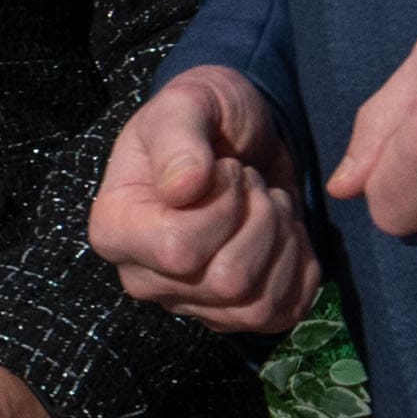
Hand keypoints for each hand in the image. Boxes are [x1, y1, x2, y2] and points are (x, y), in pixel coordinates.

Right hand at [93, 65, 317, 333]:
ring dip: (281, 243)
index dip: (222, 205)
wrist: (236, 137)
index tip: (224, 168)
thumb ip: (178, 138)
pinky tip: (286, 233)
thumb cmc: (204, 117)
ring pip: (257, 305)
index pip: (178, 249)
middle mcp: (145, 279)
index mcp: (116, 229)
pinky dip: (300, 269)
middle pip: (227, 282)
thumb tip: (182, 188)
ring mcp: (190, 303)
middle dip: (259, 221)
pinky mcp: (233, 315)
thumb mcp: (187, 103)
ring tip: (268, 204)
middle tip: (252, 184)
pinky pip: (283, 315)